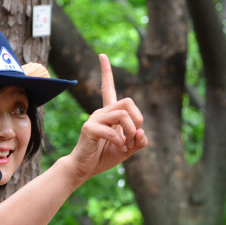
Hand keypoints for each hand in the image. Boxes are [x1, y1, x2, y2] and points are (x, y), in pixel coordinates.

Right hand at [68, 54, 147, 181]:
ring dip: (131, 132)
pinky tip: (118, 148)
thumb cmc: (103, 156)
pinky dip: (120, 141)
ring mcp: (94, 119)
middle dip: (138, 119)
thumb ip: (138, 141)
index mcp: (109, 114)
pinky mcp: (89, 128)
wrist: (84, 169)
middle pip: (128, 102)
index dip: (106, 72)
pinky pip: (113, 131)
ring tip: (126, 145)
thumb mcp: (127, 149)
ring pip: (123, 115)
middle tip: (134, 136)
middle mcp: (101, 112)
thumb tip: (142, 132)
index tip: (102, 55)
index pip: (108, 88)